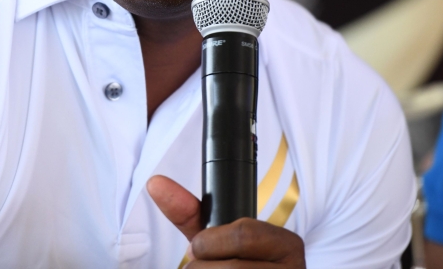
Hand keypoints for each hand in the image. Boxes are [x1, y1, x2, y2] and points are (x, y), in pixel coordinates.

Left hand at [147, 175, 304, 266]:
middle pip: (233, 267)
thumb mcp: (218, 239)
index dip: (210, 243)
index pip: (243, 234)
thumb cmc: (235, 264)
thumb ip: (189, 213)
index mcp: (287, 245)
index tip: (198, 248)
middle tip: (201, 266)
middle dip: (202, 266)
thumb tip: (155, 183)